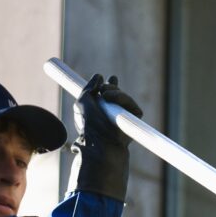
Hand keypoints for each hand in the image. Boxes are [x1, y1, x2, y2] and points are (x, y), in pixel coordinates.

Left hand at [71, 74, 142, 201]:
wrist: (99, 140)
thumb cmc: (88, 125)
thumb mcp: (82, 102)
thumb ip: (89, 87)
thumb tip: (99, 76)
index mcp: (100, 111)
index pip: (107, 96)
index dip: (109, 86)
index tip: (108, 78)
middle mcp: (113, 114)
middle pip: (117, 93)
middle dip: (111, 87)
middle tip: (103, 90)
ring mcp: (124, 117)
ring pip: (124, 97)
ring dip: (115, 92)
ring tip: (106, 96)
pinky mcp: (134, 120)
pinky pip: (133, 105)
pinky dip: (124, 99)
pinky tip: (113, 99)